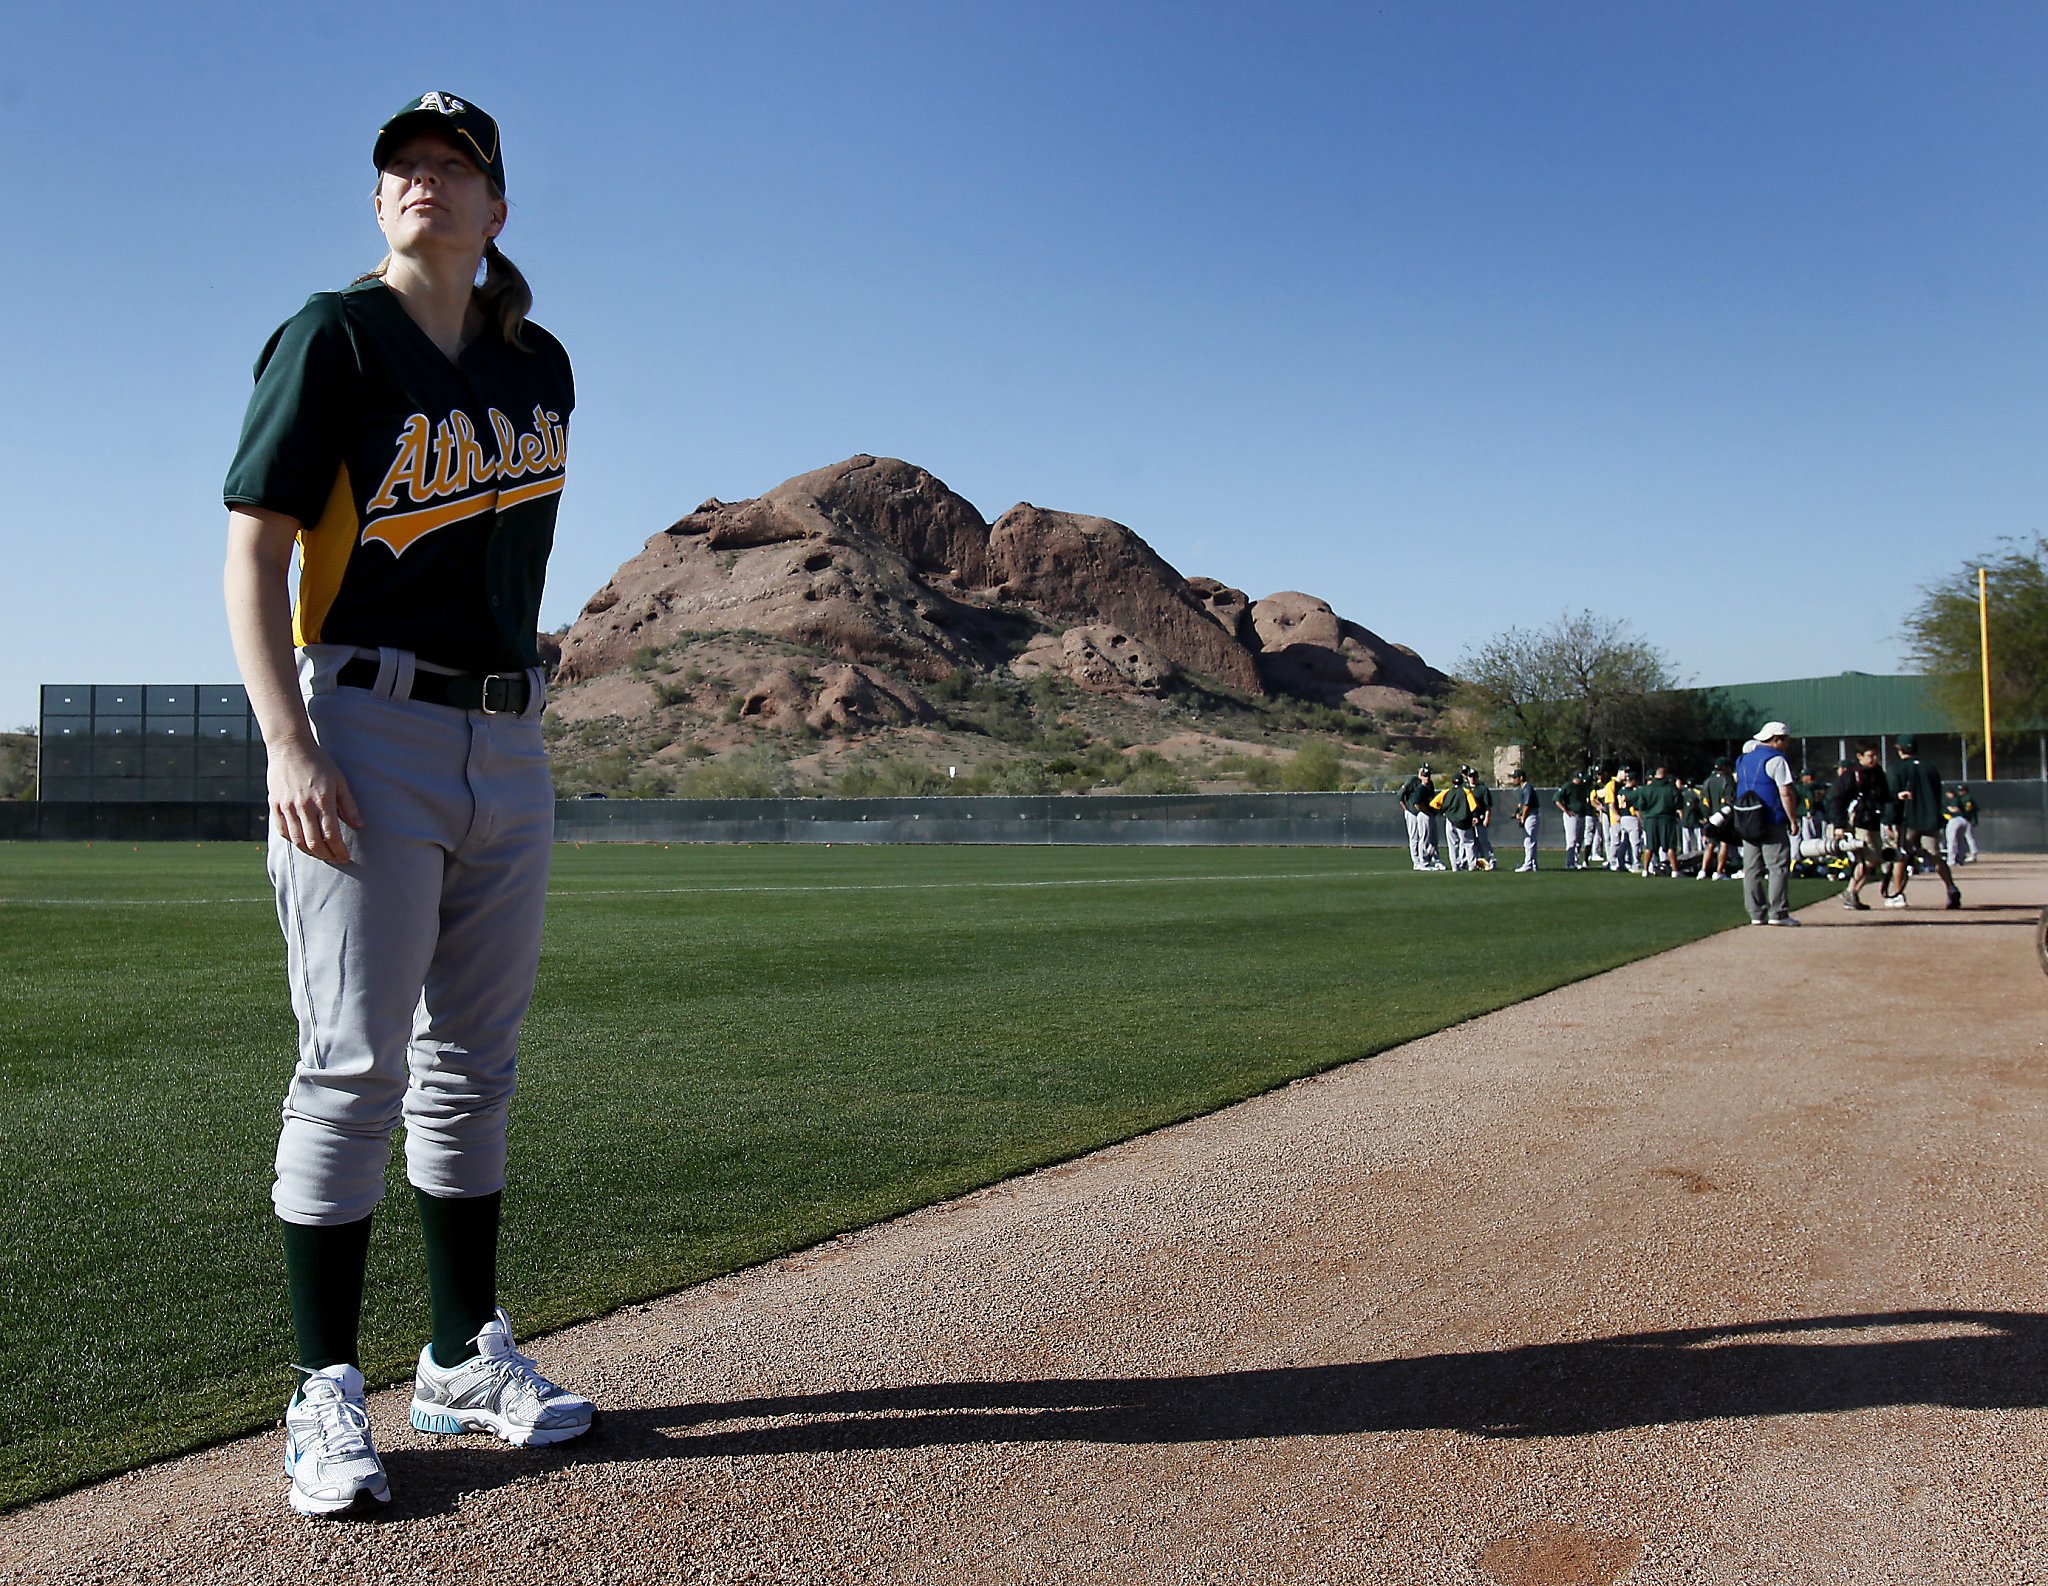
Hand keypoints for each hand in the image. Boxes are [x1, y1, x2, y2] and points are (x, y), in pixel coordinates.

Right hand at [267, 740, 362, 863]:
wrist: (290, 747)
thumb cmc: (319, 763)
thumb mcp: (339, 781)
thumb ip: (349, 805)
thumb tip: (359, 826)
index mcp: (322, 800)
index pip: (331, 834)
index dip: (339, 850)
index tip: (345, 857)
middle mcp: (303, 806)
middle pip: (314, 842)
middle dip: (327, 855)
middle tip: (336, 858)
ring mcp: (287, 806)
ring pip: (297, 840)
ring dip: (310, 852)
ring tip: (321, 854)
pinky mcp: (275, 805)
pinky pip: (283, 831)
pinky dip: (294, 841)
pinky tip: (303, 843)